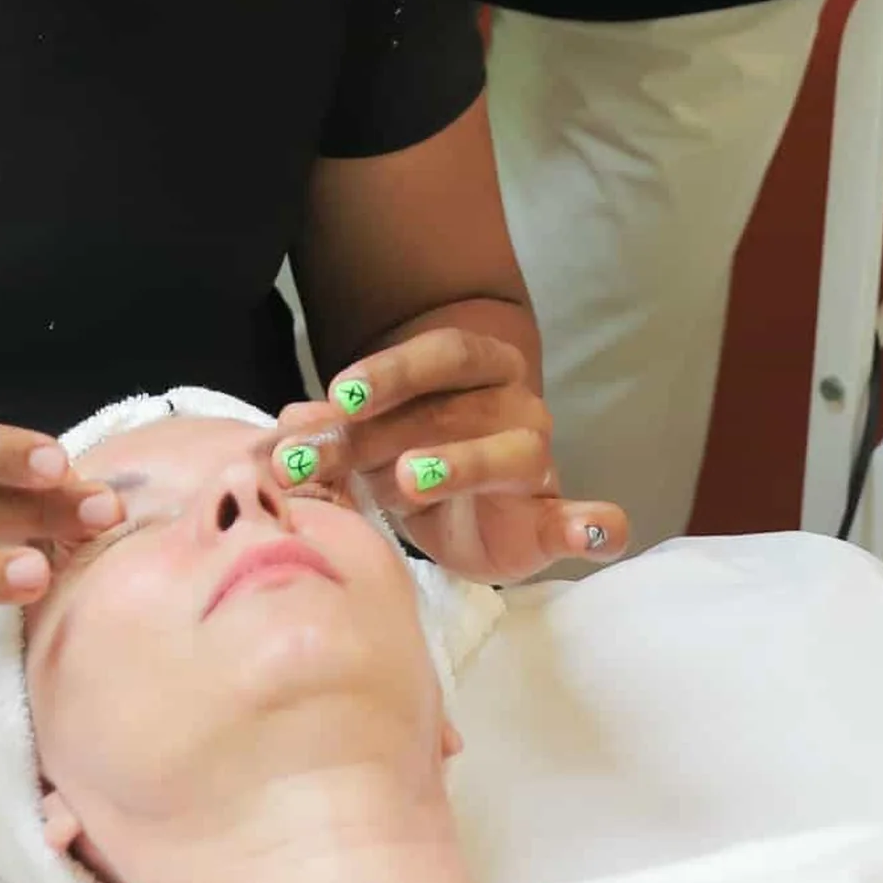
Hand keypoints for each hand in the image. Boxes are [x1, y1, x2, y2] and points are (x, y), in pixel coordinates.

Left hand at [274, 328, 626, 583]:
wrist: (474, 509)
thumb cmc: (418, 453)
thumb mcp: (373, 437)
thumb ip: (338, 426)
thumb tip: (288, 424)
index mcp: (478, 367)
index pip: (442, 354)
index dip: (391, 369)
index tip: (338, 395)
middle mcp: (515, 403)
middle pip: (450, 410)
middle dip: (377, 435)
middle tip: (318, 460)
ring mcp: (538, 462)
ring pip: (508, 455)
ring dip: (460, 465)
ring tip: (407, 478)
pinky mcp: (550, 521)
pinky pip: (581, 519)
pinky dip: (594, 524)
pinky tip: (594, 529)